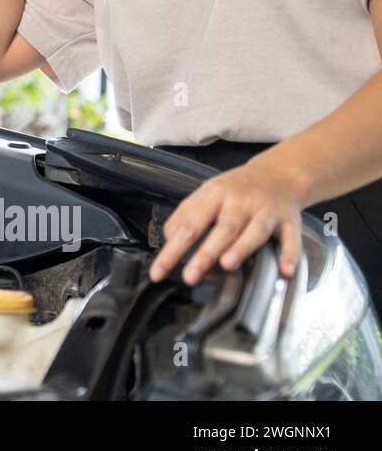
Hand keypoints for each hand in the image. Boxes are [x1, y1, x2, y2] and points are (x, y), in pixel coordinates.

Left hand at [148, 154, 311, 285]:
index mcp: (214, 195)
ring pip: (255, 230)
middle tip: (189, 276)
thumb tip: (169, 242)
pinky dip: (290, 254)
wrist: (278, 174)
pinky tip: (284, 270)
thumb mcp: (206, 195)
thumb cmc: (235, 190)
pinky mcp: (290, 220)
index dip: (172, 250)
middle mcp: (240, 202)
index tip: (159, 272)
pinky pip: (291, 238)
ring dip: (241, 247)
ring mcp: (266, 210)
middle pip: (222, 228)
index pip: (189, 225)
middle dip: (205, 253)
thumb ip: (185, 217)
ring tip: (227, 265)